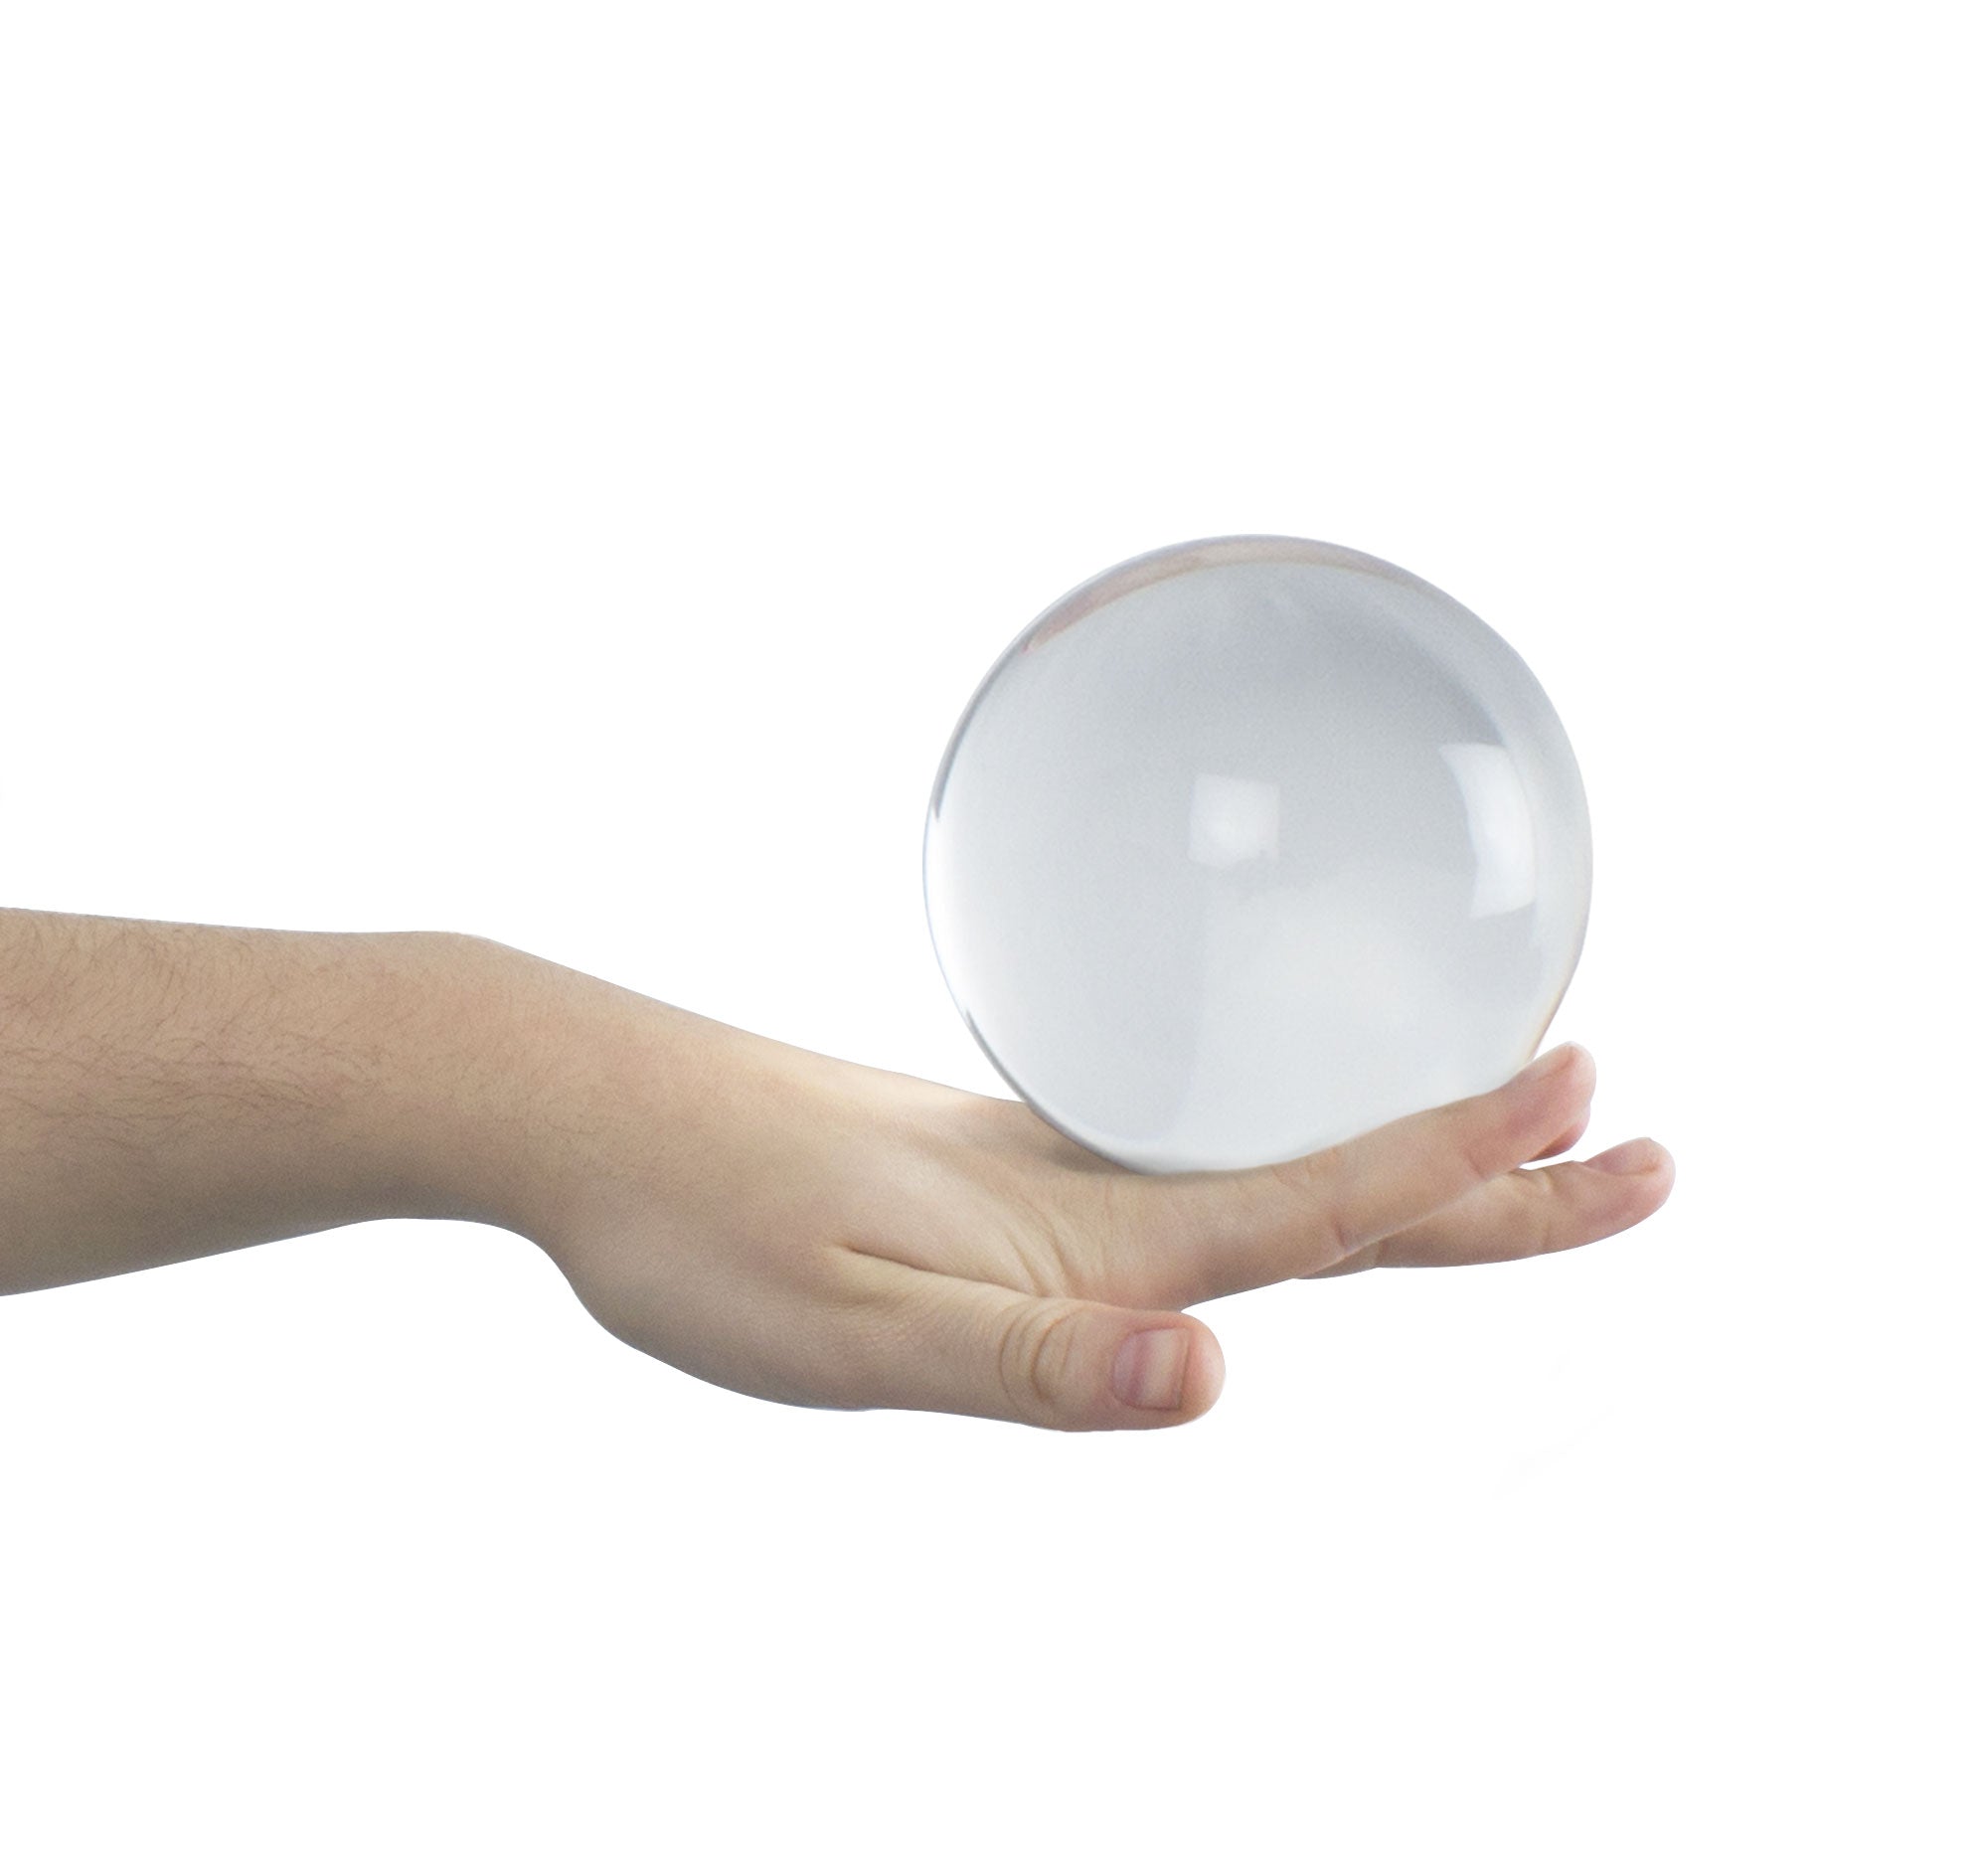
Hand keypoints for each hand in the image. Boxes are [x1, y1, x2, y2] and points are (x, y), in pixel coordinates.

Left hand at [496, 950, 1673, 1432]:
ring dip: (1407, 1159)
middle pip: (1334, 1175)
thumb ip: (1041, 1365)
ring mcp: (1053, 1161)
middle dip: (1492, 1169)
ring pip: (1269, 1166)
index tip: (1599, 1118)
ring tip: (1511, 1147)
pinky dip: (1290, 1159)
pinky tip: (1281, 1165)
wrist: (607, 1116)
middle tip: (1632, 1139)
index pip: (1319, 1199)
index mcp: (1093, 1225)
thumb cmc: (715, 1229)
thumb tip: (1213, 1378)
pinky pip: (1190, 1162)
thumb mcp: (863, 1336)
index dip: (1464, 1168)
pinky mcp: (1005, 1164)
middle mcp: (1097, 1179)